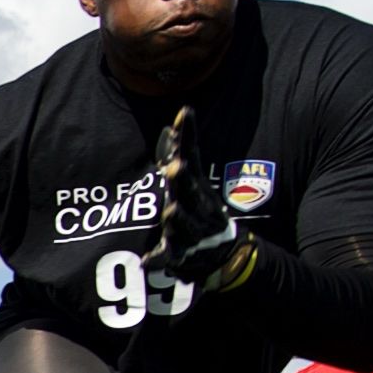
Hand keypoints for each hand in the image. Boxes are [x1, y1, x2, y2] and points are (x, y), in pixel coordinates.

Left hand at [141, 113, 256, 293]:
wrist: (226, 254)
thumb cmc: (202, 210)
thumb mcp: (196, 181)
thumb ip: (184, 152)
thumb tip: (182, 114)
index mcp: (196, 186)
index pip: (192, 155)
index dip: (188, 135)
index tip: (185, 111)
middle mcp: (196, 206)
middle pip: (189, 190)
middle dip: (183, 179)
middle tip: (175, 167)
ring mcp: (192, 231)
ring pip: (183, 224)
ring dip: (177, 218)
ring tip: (171, 211)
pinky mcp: (183, 254)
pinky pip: (169, 257)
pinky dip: (159, 259)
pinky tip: (146, 261)